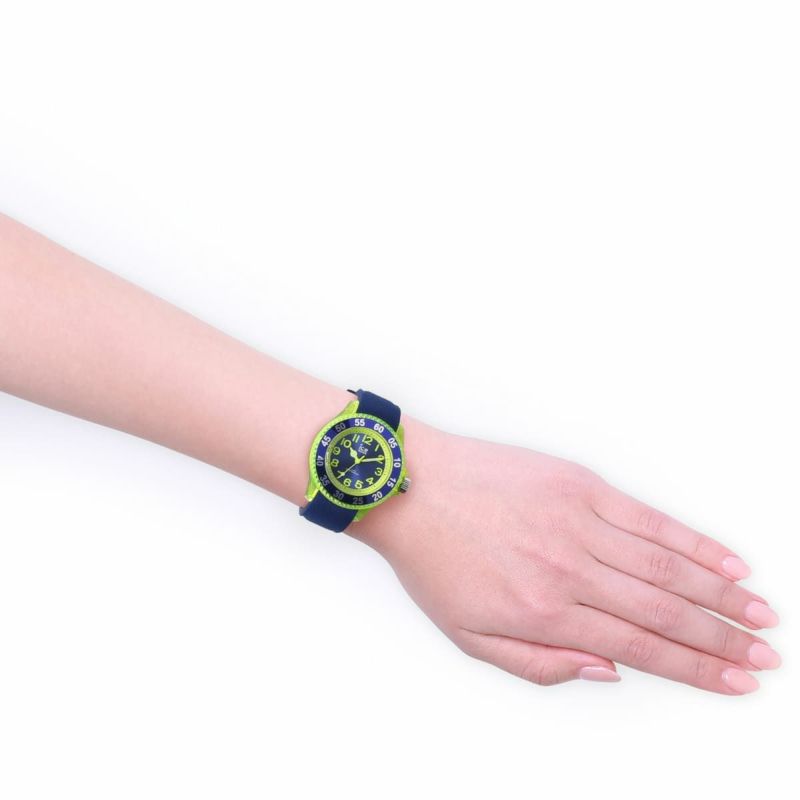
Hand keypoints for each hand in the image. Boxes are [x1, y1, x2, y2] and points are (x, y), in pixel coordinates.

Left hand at [352, 423, 780, 692]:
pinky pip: (646, 517)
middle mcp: (569, 569)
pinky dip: (692, 540)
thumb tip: (609, 671)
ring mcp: (578, 521)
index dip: (695, 669)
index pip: (639, 647)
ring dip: (721, 593)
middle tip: (765, 656)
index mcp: (543, 612)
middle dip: (722, 639)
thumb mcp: (468, 636)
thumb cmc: (434, 560)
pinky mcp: (577, 484)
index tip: (736, 681)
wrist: (409, 486)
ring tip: (760, 614)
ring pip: (666, 565)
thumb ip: (539, 665)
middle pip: (665, 610)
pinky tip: (724, 559)